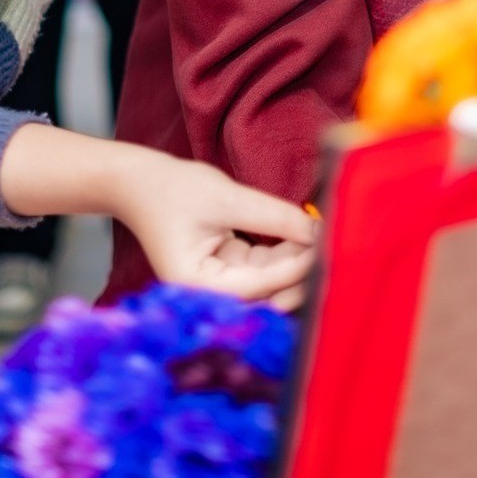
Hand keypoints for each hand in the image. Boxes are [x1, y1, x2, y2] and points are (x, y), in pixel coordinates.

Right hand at [110, 151, 317, 311]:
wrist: (140, 183)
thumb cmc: (173, 189)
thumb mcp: (226, 197)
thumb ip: (272, 216)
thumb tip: (317, 231)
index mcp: (195, 284)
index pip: (259, 284)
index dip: (297, 267)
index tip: (328, 246)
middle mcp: (206, 294)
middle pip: (266, 294)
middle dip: (301, 272)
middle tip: (337, 247)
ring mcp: (217, 283)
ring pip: (270, 281)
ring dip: (296, 262)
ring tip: (327, 238)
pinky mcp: (227, 269)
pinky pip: (263, 267)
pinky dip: (284, 253)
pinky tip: (309, 237)